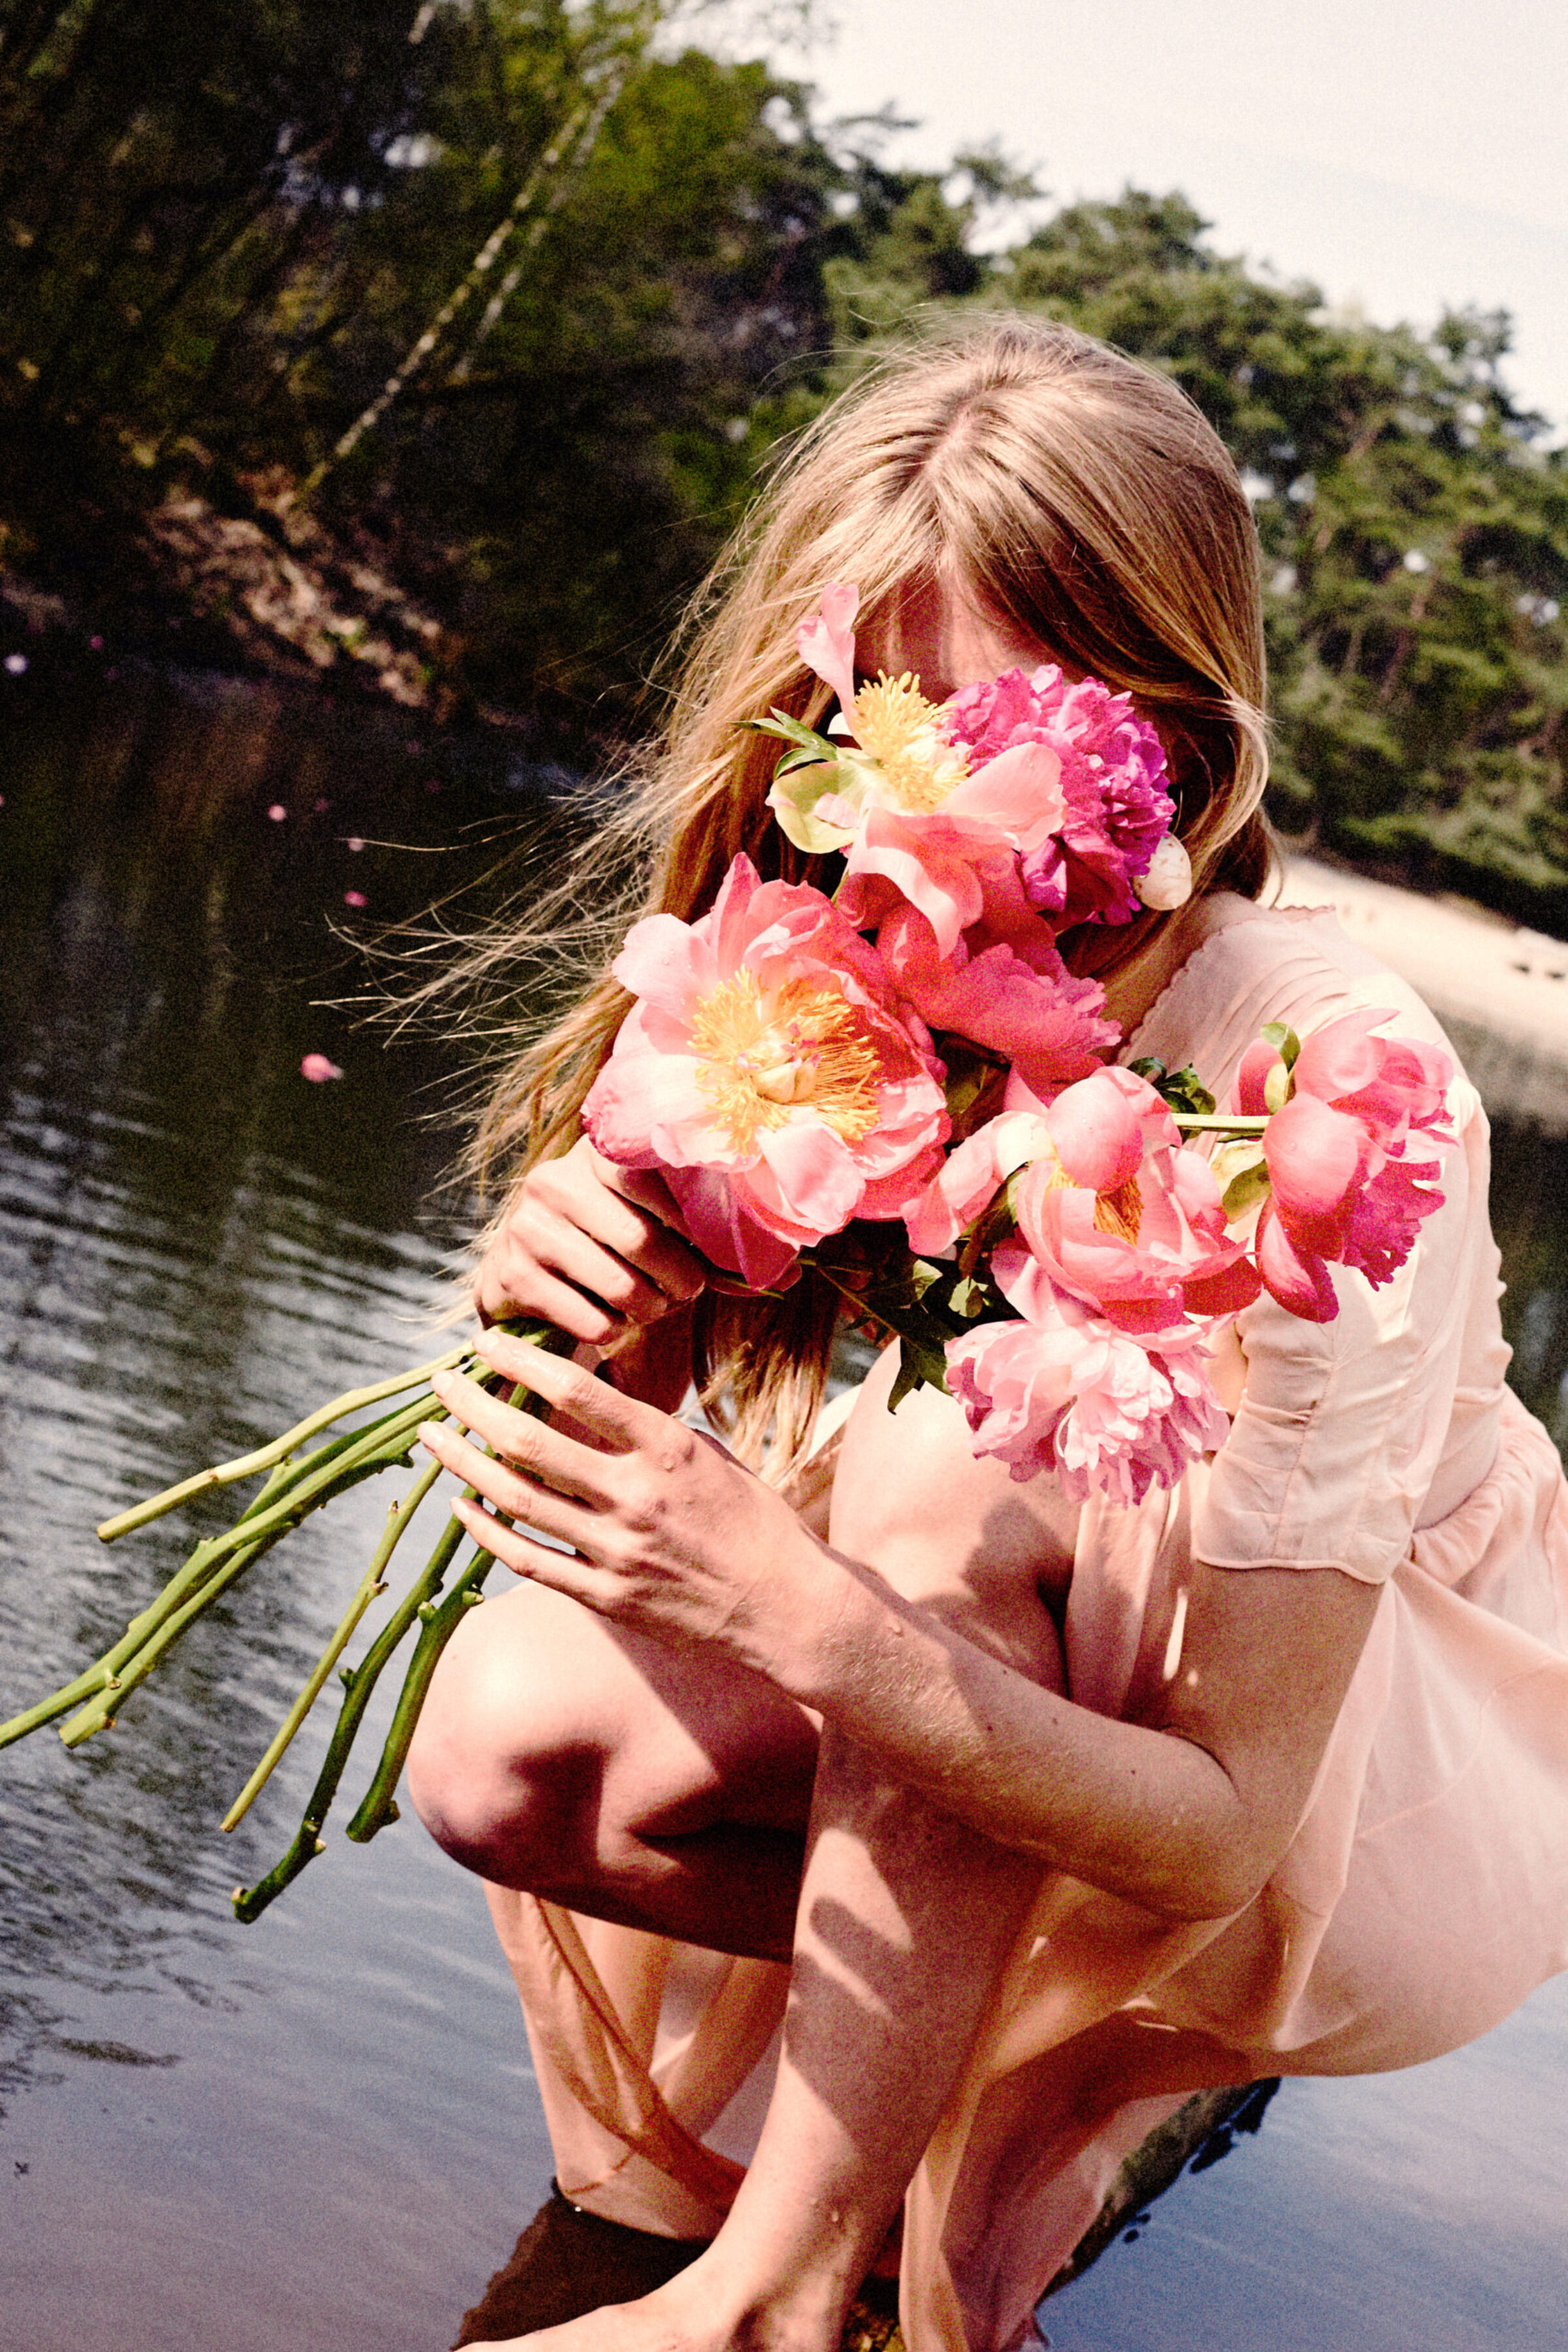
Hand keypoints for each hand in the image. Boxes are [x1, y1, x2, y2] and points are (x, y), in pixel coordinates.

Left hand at [419, 1327, 835, 1682]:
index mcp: (666, 1448)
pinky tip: (463, 1507)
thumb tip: (589, 1403)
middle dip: (475, 1406)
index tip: (488, 1342)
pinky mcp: (606, 1597)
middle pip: (530, 1442)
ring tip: (435, 1437)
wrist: (785, 1606)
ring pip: (517, 1500)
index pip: (577, 1391)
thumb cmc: (753, 1521)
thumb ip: (647, 1433)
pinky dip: (489, 1532)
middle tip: (442, 1383)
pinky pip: (530, 1560)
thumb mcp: (709, 1456)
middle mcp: (635, 1496)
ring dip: (466, 1464)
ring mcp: (616, 1550)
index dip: (522, 1362)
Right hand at [475, 1136, 706, 1345]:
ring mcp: (527, 1229)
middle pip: (640, 1239)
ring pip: (621, 1287)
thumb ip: (682, 1211)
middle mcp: (553, 1182)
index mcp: (590, 1153)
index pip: (651, 1178)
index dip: (690, 1219)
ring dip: (652, 1309)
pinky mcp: (513, 1278)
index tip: (712, 1245)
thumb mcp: (633, 1206)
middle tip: (688, 1289)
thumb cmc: (600, 1236)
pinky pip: (593, 1322)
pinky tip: (615, 1320)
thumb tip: (755, 1252)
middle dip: (679, 1277)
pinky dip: (616, 1330)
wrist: (521, 1271)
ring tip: (655, 1306)